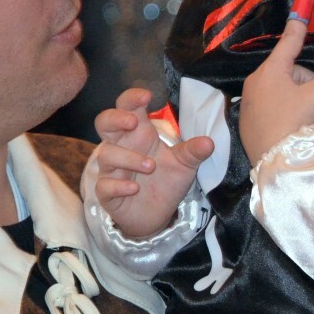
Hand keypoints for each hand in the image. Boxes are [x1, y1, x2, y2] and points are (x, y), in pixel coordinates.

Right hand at [92, 87, 213, 239]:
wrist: (155, 217)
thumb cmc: (166, 182)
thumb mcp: (184, 165)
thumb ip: (193, 152)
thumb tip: (209, 142)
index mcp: (139, 133)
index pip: (127, 107)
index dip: (132, 98)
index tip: (147, 96)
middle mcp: (122, 147)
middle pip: (104, 122)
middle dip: (115, 118)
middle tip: (133, 121)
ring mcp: (112, 169)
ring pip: (107, 154)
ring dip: (127, 158)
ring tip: (151, 166)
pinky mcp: (107, 192)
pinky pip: (105, 186)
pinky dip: (118, 185)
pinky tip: (134, 189)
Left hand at [238, 17, 313, 163]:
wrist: (273, 161)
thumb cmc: (294, 122)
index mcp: (270, 70)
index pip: (288, 43)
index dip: (297, 29)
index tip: (299, 15)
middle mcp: (256, 80)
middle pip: (290, 71)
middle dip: (312, 82)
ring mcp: (250, 100)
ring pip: (282, 88)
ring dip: (304, 96)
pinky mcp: (249, 118)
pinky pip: (271, 103)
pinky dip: (287, 107)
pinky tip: (299, 122)